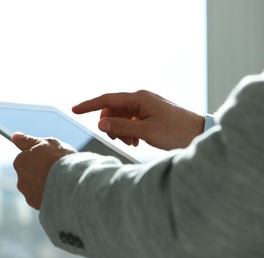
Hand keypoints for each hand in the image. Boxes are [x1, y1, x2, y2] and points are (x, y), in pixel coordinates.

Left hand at [12, 133, 75, 209]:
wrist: (71, 183)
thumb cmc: (58, 159)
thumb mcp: (45, 143)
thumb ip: (28, 141)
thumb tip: (15, 136)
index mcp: (20, 163)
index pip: (26, 158)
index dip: (40, 156)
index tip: (50, 156)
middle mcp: (21, 181)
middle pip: (31, 174)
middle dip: (41, 172)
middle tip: (57, 168)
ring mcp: (30, 196)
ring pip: (37, 188)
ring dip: (46, 184)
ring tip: (62, 181)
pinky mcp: (39, 207)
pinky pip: (44, 199)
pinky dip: (51, 195)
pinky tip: (62, 191)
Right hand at [72, 90, 203, 149]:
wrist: (200, 134)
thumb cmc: (176, 131)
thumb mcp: (146, 131)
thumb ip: (121, 127)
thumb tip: (100, 124)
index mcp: (139, 98)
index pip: (107, 100)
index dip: (89, 105)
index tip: (74, 109)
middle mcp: (142, 99)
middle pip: (114, 110)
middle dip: (110, 124)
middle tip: (117, 139)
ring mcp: (147, 106)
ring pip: (122, 117)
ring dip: (120, 130)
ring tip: (131, 142)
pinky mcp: (151, 114)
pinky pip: (132, 120)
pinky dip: (129, 131)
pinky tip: (136, 141)